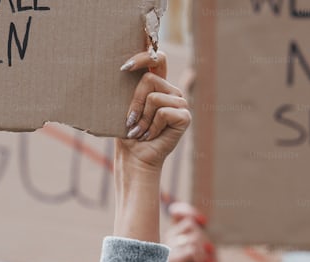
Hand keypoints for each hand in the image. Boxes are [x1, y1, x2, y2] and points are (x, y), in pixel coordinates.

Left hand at [116, 50, 190, 172]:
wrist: (135, 157)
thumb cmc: (128, 132)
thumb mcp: (125, 105)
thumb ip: (131, 86)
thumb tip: (124, 67)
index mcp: (159, 84)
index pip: (157, 58)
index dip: (144, 56)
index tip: (124, 68)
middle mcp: (171, 91)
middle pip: (149, 78)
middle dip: (135, 101)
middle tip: (132, 121)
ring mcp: (181, 103)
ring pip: (154, 97)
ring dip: (142, 118)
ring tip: (142, 131)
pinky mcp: (185, 116)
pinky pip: (162, 112)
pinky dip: (152, 126)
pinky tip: (152, 135)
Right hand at [165, 203, 216, 261]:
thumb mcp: (205, 241)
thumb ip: (199, 227)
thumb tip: (195, 219)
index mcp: (174, 233)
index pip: (177, 212)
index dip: (188, 211)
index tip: (203, 221)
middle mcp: (167, 239)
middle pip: (190, 223)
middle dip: (203, 238)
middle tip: (202, 254)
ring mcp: (168, 249)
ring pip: (193, 236)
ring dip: (203, 250)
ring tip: (200, 261)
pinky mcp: (172, 259)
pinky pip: (192, 248)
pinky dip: (201, 257)